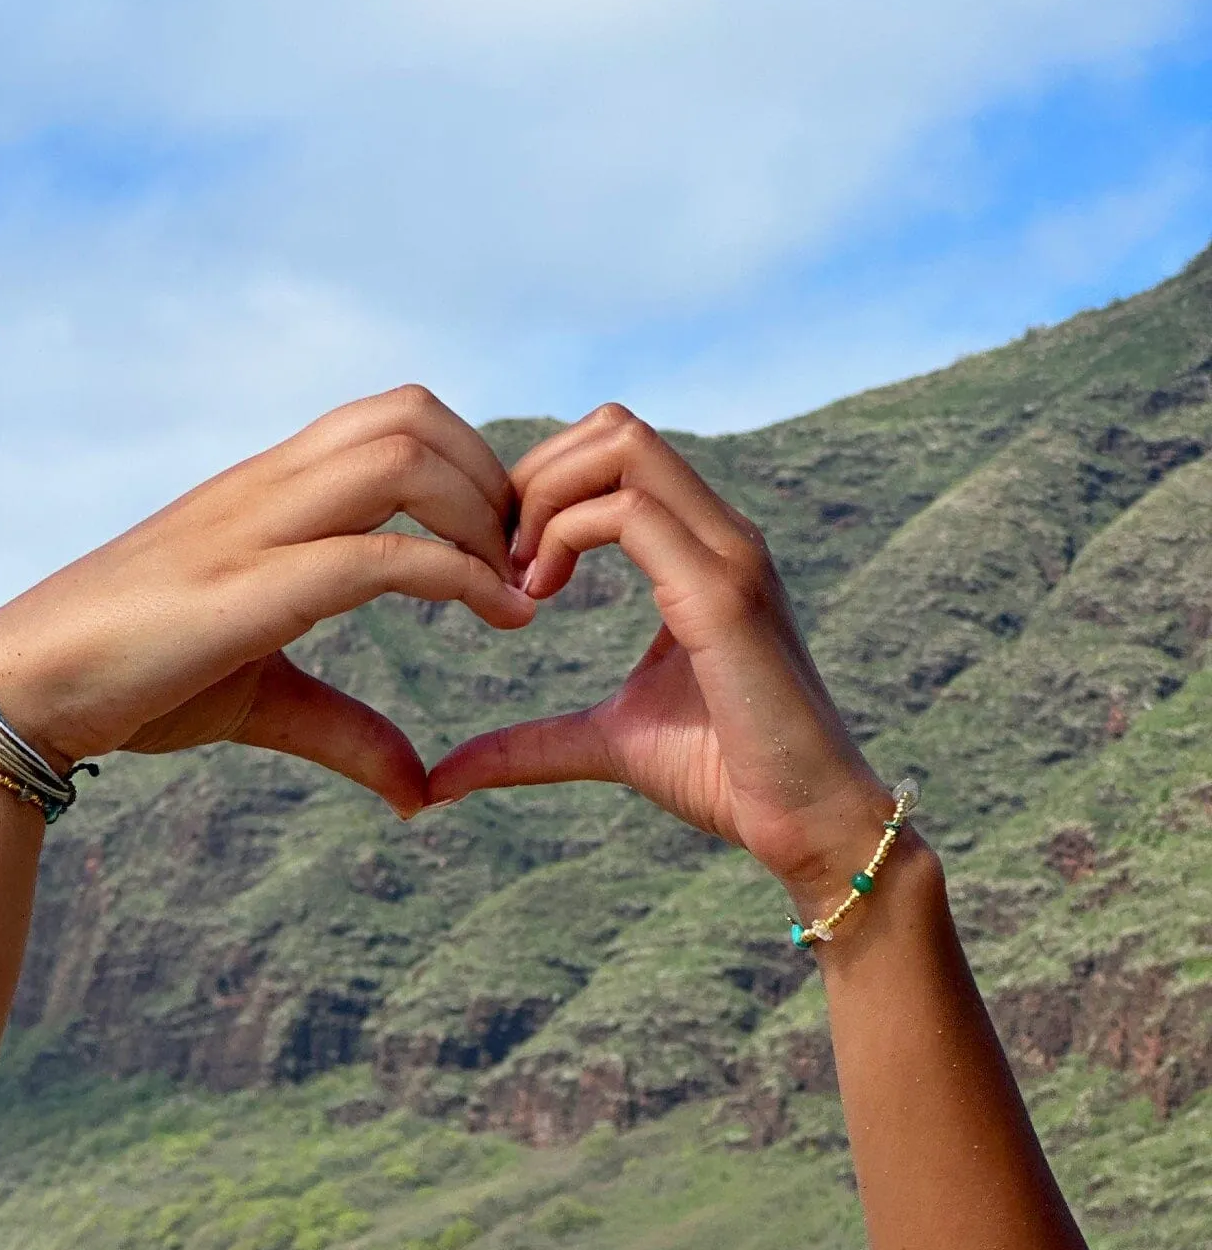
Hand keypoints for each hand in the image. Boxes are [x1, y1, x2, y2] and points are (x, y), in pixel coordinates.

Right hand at [0, 386, 533, 818]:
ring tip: (513, 586)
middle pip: (411, 415)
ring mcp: (255, 528)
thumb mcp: (264, 698)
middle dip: (491, 476)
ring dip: (480, 513)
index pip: (391, 418)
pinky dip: (456, 575)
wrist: (28, 687)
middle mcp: (268, 489)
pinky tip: (500, 616)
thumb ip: (347, 729)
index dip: (470, 463)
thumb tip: (419, 791)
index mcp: (271, 491)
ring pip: (399, 457)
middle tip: (524, 560)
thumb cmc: (136, 679)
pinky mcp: (247, 587)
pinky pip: (374, 554)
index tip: (505, 545)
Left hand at [427, 404, 892, 900]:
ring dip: (547, 497)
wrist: (807, 823)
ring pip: (623, 445)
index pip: (616, 450)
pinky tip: (538, 595)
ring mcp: (729, 554)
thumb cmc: (721, 774)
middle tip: (501, 557)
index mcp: (701, 548)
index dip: (544, 486)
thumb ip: (529, 744)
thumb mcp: (605, 742)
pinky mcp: (724, 593)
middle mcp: (721, 533)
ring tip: (520, 575)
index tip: (505, 562)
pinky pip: (628, 514)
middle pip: (615, 425)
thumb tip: (442, 779)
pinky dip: (563, 536)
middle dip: (536, 475)